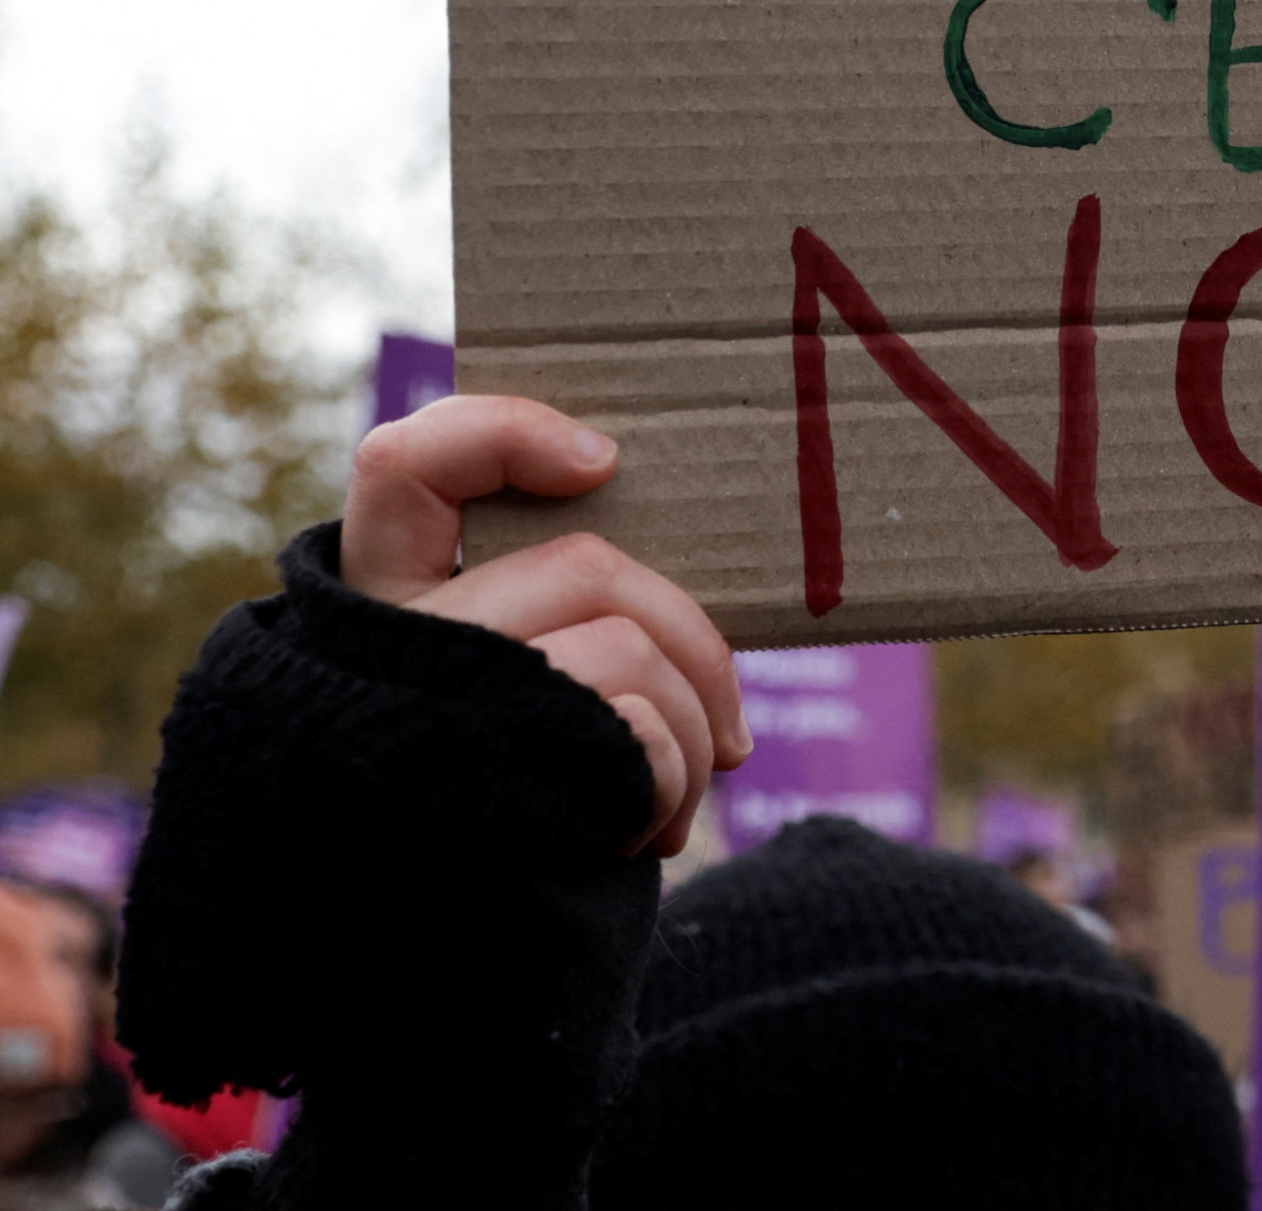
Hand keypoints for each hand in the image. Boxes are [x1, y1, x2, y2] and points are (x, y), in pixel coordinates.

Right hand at [343, 396, 751, 856]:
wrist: (448, 986)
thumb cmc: (506, 818)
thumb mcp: (504, 700)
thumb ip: (538, 619)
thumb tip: (644, 539)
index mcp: (376, 610)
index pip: (404, 466)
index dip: (504, 432)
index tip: (603, 457)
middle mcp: (384, 653)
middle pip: (583, 567)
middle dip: (690, 639)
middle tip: (728, 730)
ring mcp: (434, 716)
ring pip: (624, 647)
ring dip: (690, 727)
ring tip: (678, 798)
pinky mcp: (493, 787)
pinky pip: (634, 731)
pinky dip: (673, 781)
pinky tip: (646, 834)